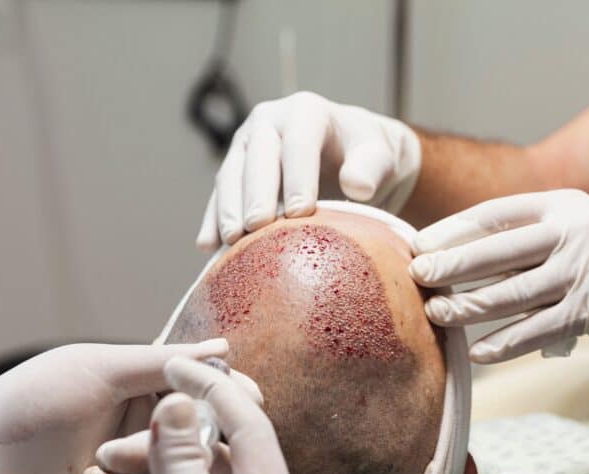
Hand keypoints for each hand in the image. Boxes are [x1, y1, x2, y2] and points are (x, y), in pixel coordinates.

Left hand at [0, 340, 228, 473]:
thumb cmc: (30, 401)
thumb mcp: (97, 369)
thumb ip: (161, 363)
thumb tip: (223, 350)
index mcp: (148, 391)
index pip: (204, 394)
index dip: (228, 399)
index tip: (249, 405)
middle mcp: (149, 432)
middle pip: (199, 445)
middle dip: (185, 458)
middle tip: (157, 464)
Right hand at [198, 90, 420, 249]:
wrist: (353, 156)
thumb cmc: (369, 155)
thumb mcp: (380, 155)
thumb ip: (372, 166)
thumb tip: (357, 186)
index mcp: (306, 111)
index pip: (298, 144)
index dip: (297, 178)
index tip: (300, 212)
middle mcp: (269, 122)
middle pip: (258, 159)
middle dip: (256, 195)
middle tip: (256, 229)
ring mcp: (247, 145)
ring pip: (231, 174)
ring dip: (228, 209)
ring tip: (232, 242)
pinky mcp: (234, 170)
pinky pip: (219, 195)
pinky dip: (212, 220)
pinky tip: (207, 246)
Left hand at [410, 190, 588, 361]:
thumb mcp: (569, 233)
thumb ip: (523, 239)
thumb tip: (451, 257)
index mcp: (561, 205)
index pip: (496, 214)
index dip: (454, 230)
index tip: (420, 244)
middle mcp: (574, 231)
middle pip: (500, 250)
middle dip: (453, 265)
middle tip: (418, 276)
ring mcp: (585, 270)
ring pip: (514, 292)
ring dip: (470, 306)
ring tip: (437, 313)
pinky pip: (538, 329)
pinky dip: (505, 343)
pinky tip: (477, 351)